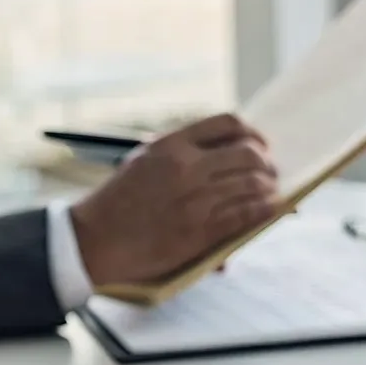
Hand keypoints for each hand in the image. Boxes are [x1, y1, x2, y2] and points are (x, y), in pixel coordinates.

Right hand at [69, 114, 279, 286]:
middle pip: (248, 153)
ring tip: (272, 192)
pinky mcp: (200, 230)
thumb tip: (222, 153)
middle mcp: (186, 166)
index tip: (260, 144)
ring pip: (253, 184)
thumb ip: (180, 152)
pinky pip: (247, 214)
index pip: (228, 123)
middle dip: (266, 162)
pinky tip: (271, 209)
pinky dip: (265, 209)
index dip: (252, 133)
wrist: (93, 241)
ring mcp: (195, 198)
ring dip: (269, 187)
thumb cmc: (117, 202)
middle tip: (271, 171)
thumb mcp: (143, 161)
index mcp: (171, 144)